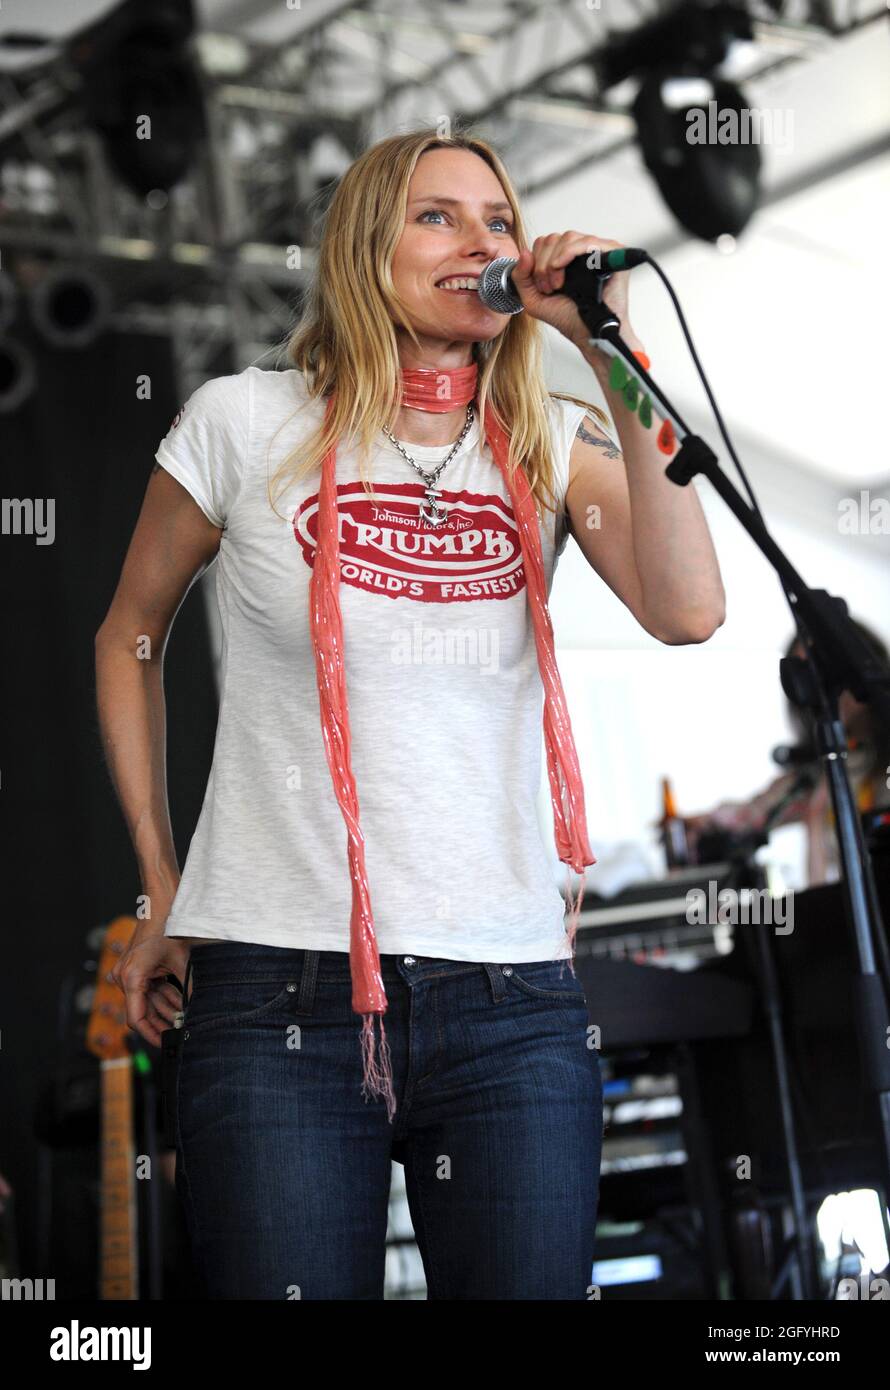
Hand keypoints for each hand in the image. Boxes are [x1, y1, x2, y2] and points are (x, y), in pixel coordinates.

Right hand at [111, 918, 191, 1048]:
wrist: (161, 901)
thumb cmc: (167, 925)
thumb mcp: (183, 961)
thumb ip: (189, 988)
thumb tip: (198, 1010)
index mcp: (131, 977)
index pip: (136, 1018)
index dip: (151, 1034)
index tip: (165, 1042)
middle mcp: (125, 977)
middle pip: (142, 1012)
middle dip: (161, 1023)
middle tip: (180, 1033)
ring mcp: (129, 973)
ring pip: (147, 1001)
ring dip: (165, 1010)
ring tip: (184, 1020)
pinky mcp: (137, 969)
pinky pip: (149, 989)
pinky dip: (164, 997)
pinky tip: (180, 1005)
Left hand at [509, 232, 635, 351]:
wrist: (588, 333)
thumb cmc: (567, 318)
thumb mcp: (533, 299)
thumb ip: (521, 277)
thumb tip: (524, 252)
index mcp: (565, 258)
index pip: (545, 242)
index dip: (537, 262)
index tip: (541, 286)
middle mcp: (582, 251)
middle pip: (554, 238)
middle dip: (543, 264)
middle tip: (549, 288)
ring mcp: (598, 250)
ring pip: (567, 237)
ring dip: (554, 262)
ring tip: (558, 285)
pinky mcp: (612, 252)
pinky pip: (585, 241)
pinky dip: (568, 253)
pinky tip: (561, 271)